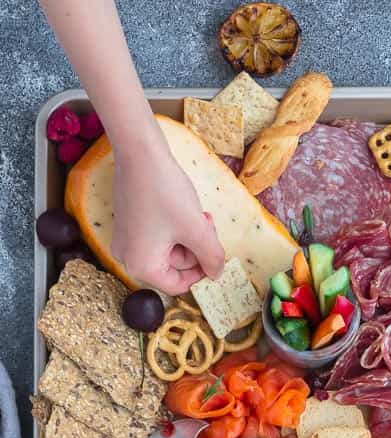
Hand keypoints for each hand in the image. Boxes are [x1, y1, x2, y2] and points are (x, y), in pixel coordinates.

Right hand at [111, 141, 224, 293]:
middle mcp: (128, 258)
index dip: (201, 273)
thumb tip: (217, 274)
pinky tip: (186, 209)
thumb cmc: (164, 191)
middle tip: (208, 226)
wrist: (139, 151)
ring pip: (169, 249)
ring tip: (200, 215)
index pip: (178, 286)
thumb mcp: (196, 230)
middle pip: (174, 267)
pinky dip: (176, 227)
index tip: (215, 255)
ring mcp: (126, 240)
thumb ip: (212, 257)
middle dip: (196, 249)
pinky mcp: (129, 223)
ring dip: (190, 236)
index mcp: (141, 267)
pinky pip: (158, 236)